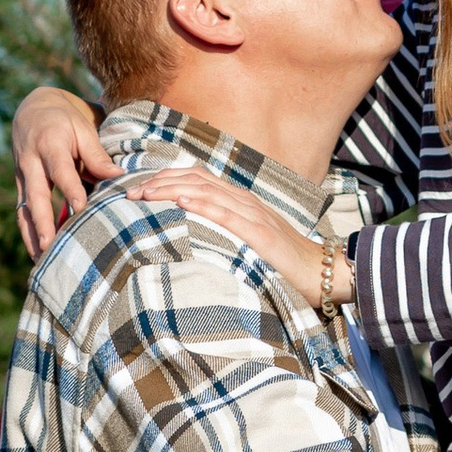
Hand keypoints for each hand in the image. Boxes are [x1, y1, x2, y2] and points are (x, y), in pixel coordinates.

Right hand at [12, 87, 119, 258]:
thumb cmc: (65, 120)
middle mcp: (31, 162)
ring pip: (23, 208)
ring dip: (31, 234)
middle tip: (50, 245)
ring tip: (40, 259)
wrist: (33, 109)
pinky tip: (38, 252)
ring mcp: (22, 175)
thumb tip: (119, 176)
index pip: (61, 171)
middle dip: (42, 221)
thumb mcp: (83, 128)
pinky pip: (22, 211)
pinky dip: (29, 232)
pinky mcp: (20, 185)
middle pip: (35, 195)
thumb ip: (97, 155)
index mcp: (49, 144)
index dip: (70, 190)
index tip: (81, 209)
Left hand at [127, 165, 337, 306]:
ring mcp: (253, 214)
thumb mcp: (248, 242)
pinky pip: (227, 214)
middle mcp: (244, 201)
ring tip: (145, 194)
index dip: (165, 179)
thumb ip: (224, 233)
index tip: (138, 190)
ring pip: (206, 190)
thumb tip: (191, 237)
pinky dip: (203, 205)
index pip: (197, 179)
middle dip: (159, 182)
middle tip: (130, 193)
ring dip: (172, 189)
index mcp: (239, 201)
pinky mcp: (260, 233)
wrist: (322, 272)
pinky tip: (182, 202)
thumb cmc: (284, 262)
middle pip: (195, 179)